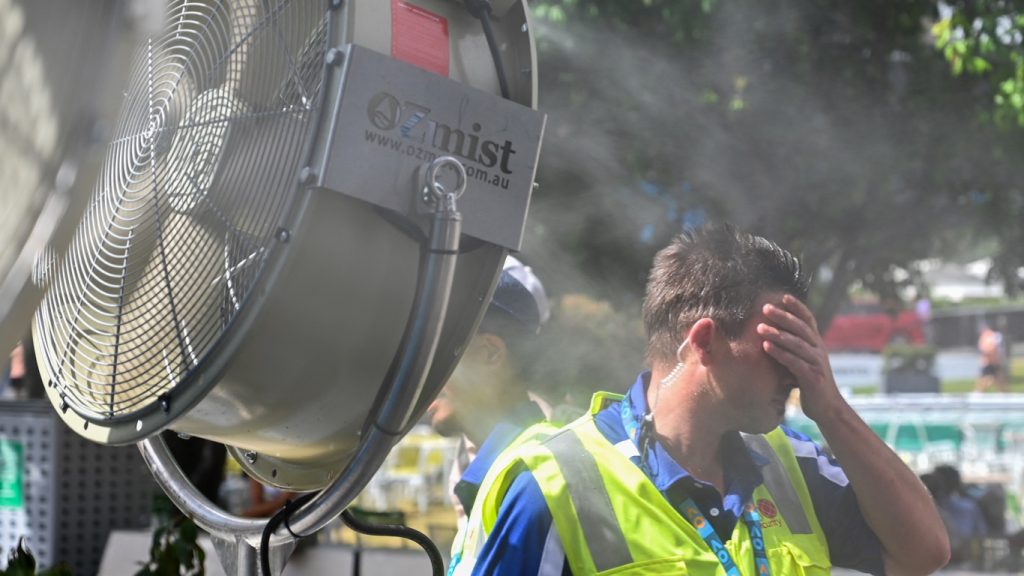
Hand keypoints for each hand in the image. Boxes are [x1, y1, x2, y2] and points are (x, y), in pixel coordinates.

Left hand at [756, 294, 843, 422]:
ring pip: (796, 343)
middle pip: (801, 328)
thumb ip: (794, 349)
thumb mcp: (804, 362)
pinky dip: (779, 353)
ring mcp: (817, 363)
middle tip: (765, 308)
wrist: (827, 408)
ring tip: (759, 327)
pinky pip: (794, 361)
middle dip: (783, 316)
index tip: (783, 296)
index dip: (797, 307)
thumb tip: (774, 336)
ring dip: (777, 334)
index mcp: (817, 344)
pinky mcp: (812, 377)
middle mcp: (819, 350)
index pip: (808, 320)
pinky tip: (766, 347)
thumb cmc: (811, 384)